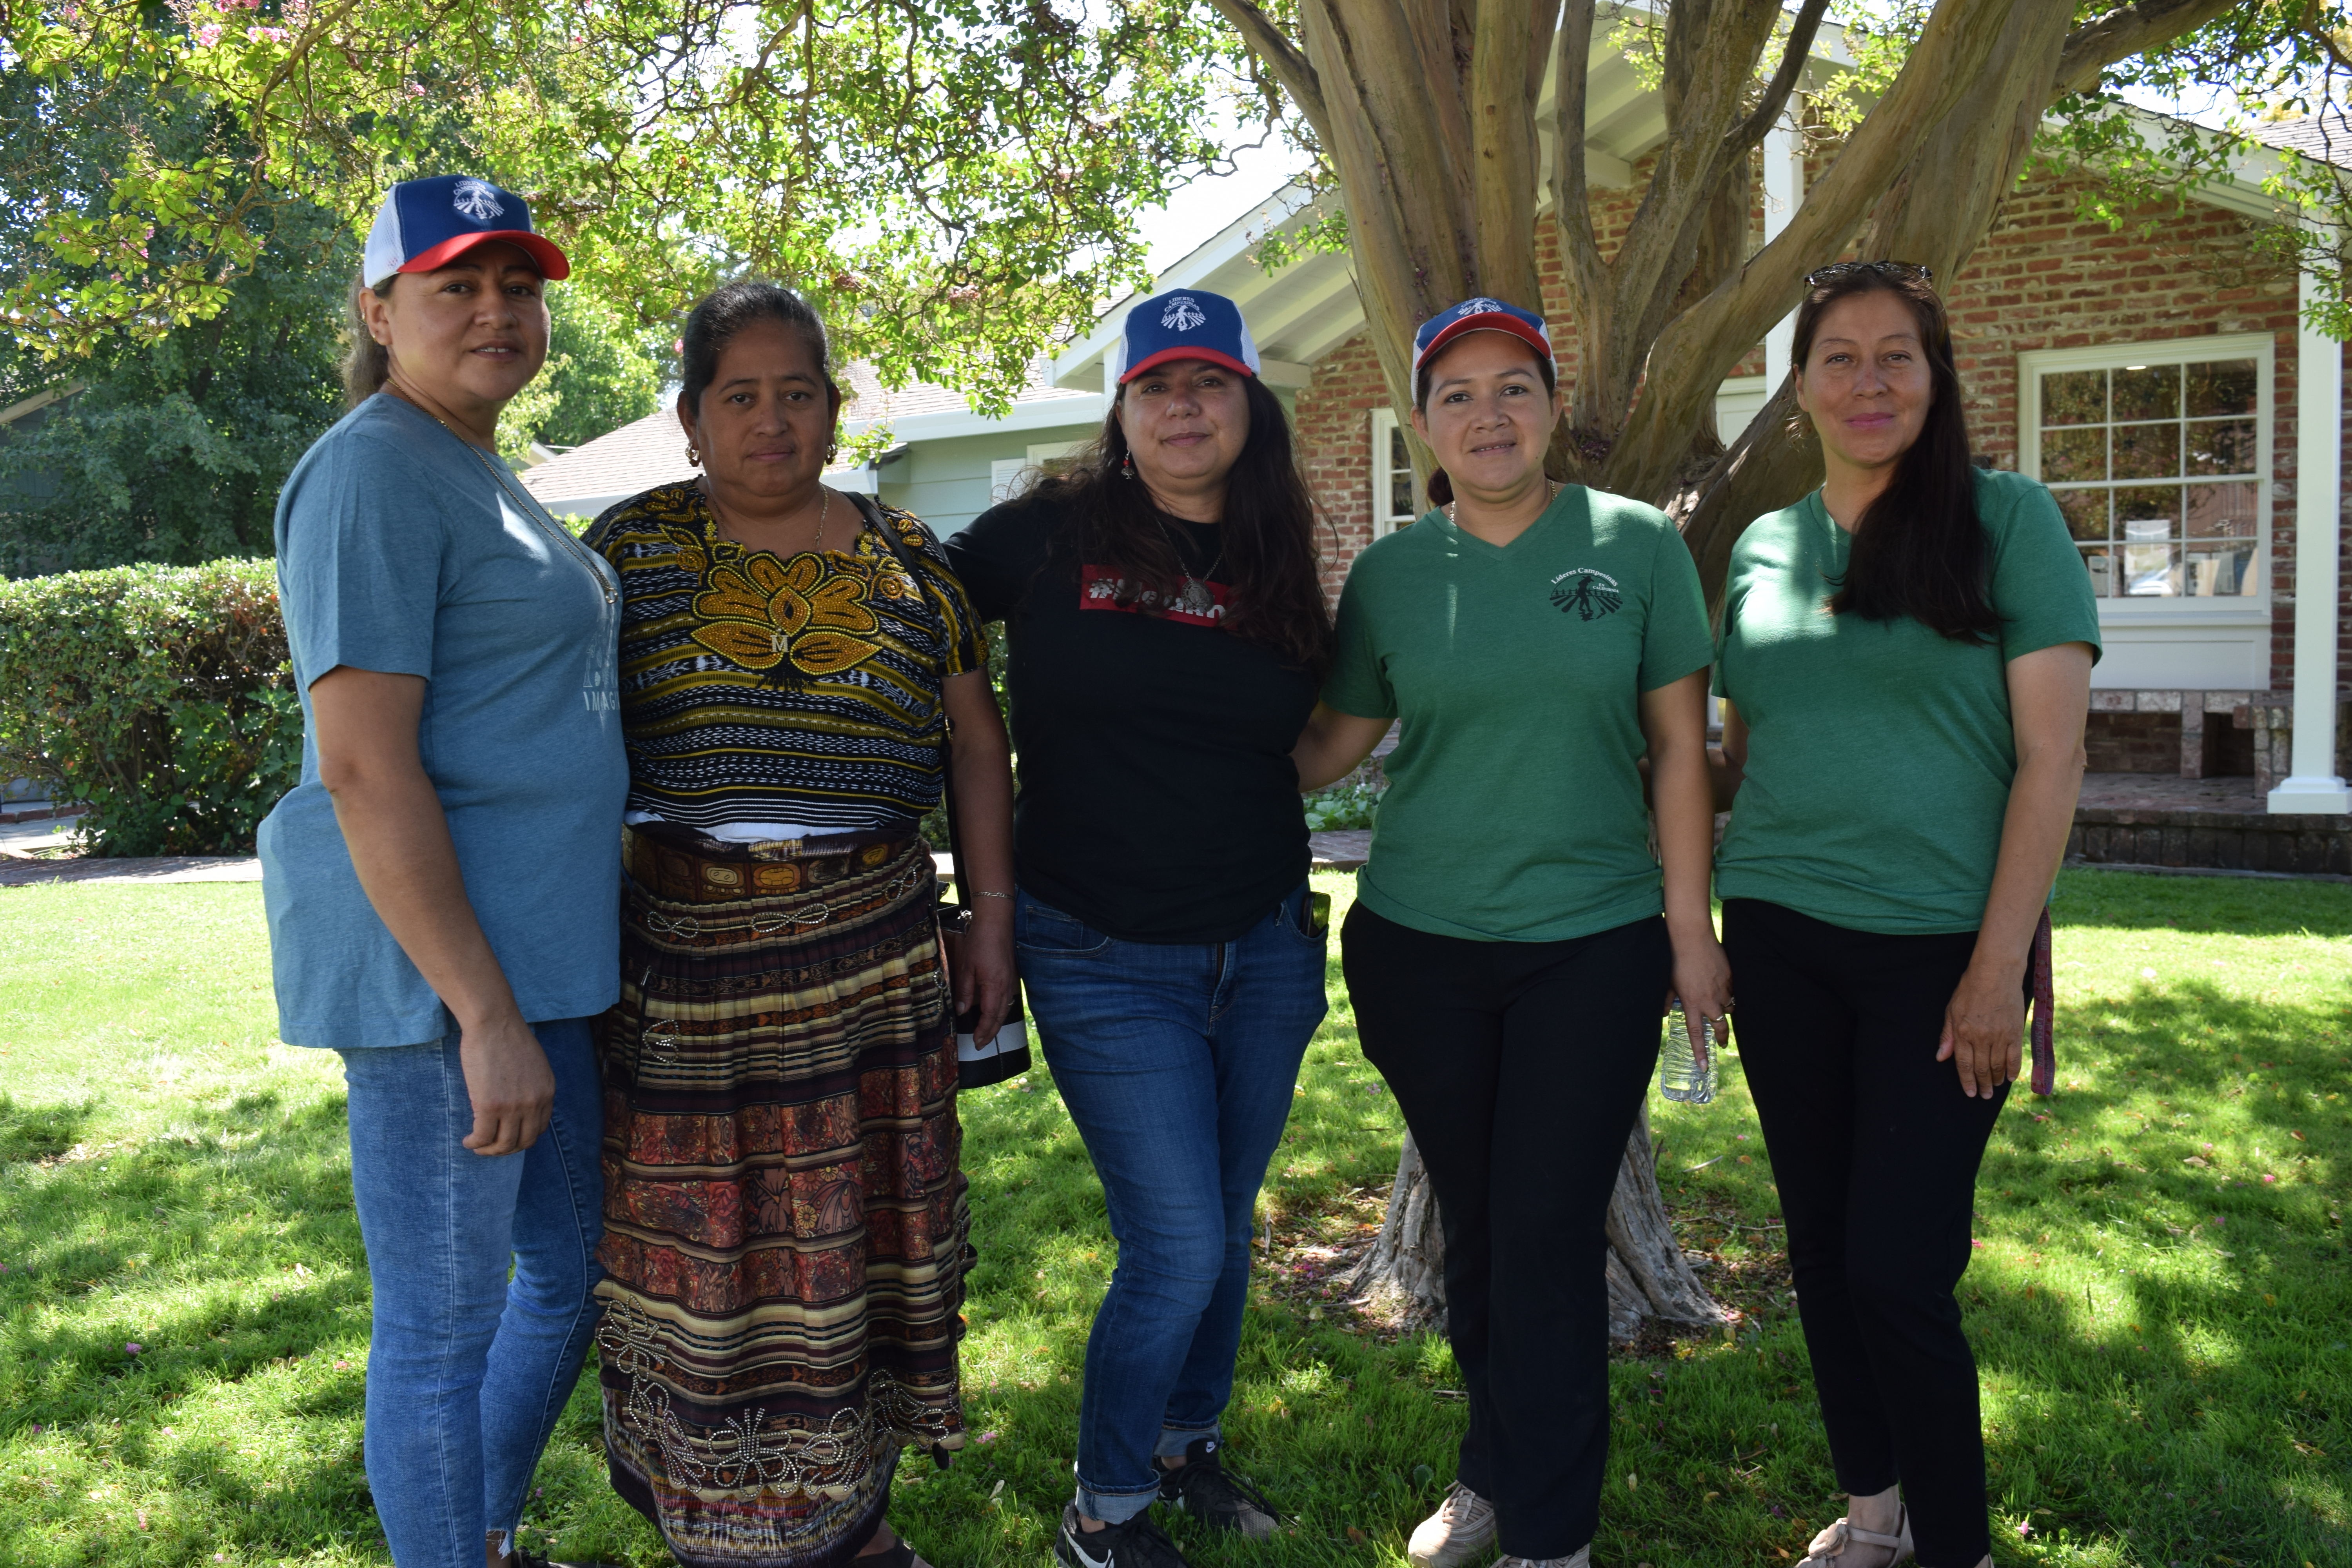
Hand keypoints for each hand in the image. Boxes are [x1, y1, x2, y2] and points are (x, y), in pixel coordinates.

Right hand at [457, 1011, 554, 1155]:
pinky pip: (483, 1137)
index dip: (522, 1137)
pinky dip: (475, 1143)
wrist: (493, 1022)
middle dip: (506, 1149)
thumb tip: (521, 1105)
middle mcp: (534, 1103)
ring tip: (477, 1146)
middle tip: (491, 1147)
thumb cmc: (508, 1038)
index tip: (507, 1136)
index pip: (539, 1128)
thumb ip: (532, 1086)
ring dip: (489, 1150)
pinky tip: (468, 1140)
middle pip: (524, 1142)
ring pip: (503, 1144)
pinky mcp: (490, 1105)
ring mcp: (513, 1106)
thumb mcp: (534, 1064)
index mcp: (547, 1092)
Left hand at [956, 903, 1016, 1045]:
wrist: (996, 924)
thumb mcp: (966, 968)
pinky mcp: (1011, 977)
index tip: (976, 1042)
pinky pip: (1007, 1000)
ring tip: (987, 1034)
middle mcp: (1006, 988)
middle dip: (991, 1033)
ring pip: (1005, 1009)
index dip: (983, 1032)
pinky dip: (1000, 1011)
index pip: (990, 1017)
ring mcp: (1011, 982)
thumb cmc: (979, 943)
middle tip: (981, 1044)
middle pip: (1000, 1017)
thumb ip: (965, 991)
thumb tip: (962, 1011)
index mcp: (994, 987)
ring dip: (996, 1024)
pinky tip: (993, 1013)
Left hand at [1665, 924, 1733, 1059]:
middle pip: (1719, 1026)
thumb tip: (1664, 1014)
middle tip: (1721, 1043)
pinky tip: (1722, 987)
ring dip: (1724, 1011)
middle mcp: (1708, 1000)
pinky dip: (1728, 993)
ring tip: (1719, 1008)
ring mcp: (1721, 989)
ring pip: (1728, 1008)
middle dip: (1721, 1037)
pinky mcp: (1730, 978)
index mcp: (1691, 1004)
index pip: (1696, 1034)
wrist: (1692, 939)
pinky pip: (1732, 991)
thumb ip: (1667, 1001)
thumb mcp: (1668, 984)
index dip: (1700, 1052)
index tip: (1704, 1066)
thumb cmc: (1676, 961)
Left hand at [1936, 961, 2023, 1097]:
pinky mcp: (2015, 1032)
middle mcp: (1980, 1037)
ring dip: (1996, 1080)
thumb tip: (1940, 1057)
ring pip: (1997, 1065)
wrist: (1996, 973)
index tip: (1969, 1093)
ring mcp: (1999, 1036)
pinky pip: (2014, 1057)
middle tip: (1983, 1096)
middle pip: (1981, 1068)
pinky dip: (2013, 1070)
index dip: (1966, 1080)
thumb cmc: (1970, 989)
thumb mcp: (1951, 1010)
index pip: (1963, 1064)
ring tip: (1994, 1088)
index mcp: (1962, 1033)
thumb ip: (1947, 1036)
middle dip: (1982, 1084)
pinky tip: (2010, 1078)